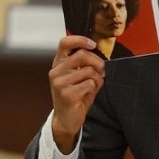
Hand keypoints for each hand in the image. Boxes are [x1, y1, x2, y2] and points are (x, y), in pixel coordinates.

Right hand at [49, 36, 104, 152]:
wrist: (67, 118)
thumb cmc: (75, 96)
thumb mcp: (79, 77)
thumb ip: (84, 64)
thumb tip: (98, 54)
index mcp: (59, 63)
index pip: (65, 43)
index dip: (80, 40)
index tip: (92, 44)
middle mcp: (56, 71)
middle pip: (82, 55)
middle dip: (97, 62)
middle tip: (101, 71)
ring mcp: (59, 82)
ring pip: (89, 71)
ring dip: (97, 79)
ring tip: (92, 87)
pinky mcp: (66, 94)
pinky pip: (89, 84)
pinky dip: (94, 88)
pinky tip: (88, 94)